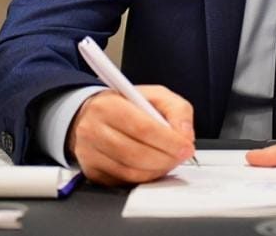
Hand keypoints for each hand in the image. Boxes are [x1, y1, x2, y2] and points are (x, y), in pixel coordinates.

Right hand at [67, 87, 195, 185]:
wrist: (95, 114)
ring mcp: (90, 153)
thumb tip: (185, 134)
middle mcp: (93, 129)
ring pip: (130, 171)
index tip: (186, 146)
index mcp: (109, 105)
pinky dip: (144, 178)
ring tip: (170, 160)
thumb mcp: (155, 95)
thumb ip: (176, 109)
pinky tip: (153, 167)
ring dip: (157, 170)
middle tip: (181, 156)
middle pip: (136, 153)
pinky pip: (123, 181)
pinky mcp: (92, 172)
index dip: (168, 140)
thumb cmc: (127, 104)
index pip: (142, 127)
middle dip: (165, 158)